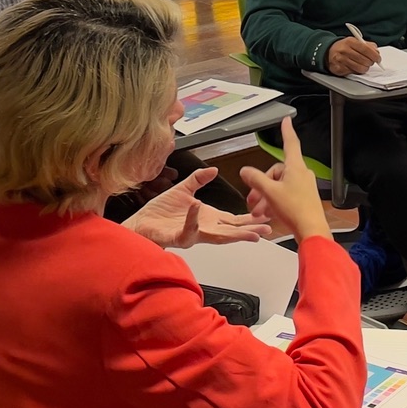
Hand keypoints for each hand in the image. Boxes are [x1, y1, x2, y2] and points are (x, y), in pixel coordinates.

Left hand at [126, 168, 271, 249]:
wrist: (139, 223)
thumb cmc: (159, 213)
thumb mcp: (183, 189)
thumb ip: (199, 179)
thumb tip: (214, 170)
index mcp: (207, 217)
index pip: (233, 220)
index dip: (249, 219)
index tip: (264, 217)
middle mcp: (203, 227)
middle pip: (232, 231)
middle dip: (250, 230)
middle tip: (266, 230)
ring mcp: (192, 234)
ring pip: (218, 237)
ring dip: (235, 235)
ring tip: (250, 233)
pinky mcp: (178, 237)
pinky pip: (189, 230)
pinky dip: (194, 221)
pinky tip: (199, 210)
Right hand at [239, 119, 332, 242]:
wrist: (311, 230)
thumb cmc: (296, 210)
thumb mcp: (270, 192)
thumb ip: (256, 179)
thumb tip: (246, 171)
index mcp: (296, 167)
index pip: (291, 143)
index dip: (287, 131)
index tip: (286, 120)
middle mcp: (301, 174)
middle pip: (277, 171)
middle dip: (262, 184)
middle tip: (253, 197)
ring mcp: (303, 187)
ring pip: (279, 186)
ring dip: (266, 196)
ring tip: (258, 211)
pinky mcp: (303, 198)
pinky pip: (285, 195)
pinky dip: (274, 202)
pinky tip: (268, 214)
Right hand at [326, 37, 380, 75]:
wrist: (328, 51)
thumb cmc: (344, 47)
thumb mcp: (355, 41)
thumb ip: (367, 45)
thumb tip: (376, 52)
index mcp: (350, 42)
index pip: (366, 49)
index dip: (374, 55)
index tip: (378, 58)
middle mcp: (344, 50)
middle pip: (364, 60)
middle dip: (370, 62)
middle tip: (370, 62)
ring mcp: (340, 60)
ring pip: (360, 68)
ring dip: (364, 68)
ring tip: (363, 65)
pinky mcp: (338, 69)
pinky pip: (353, 73)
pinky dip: (356, 71)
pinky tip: (354, 67)